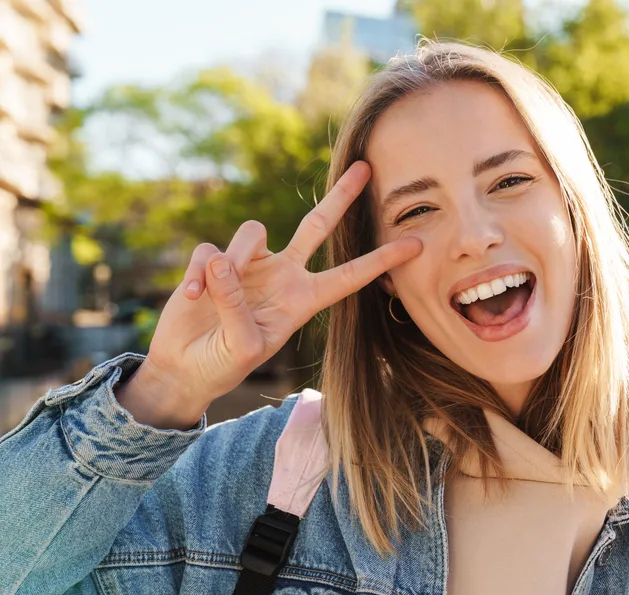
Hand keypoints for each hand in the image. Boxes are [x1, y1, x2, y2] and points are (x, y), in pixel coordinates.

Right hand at [122, 161, 421, 427]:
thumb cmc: (224, 363)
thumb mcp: (242, 345)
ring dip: (232, 261)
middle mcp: (283, 275)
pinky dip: (197, 277)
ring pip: (252, 234)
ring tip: (209, 298)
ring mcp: (249, 265)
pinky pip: (209, 254)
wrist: (186, 367)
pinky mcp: (213, 261)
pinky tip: (191, 301)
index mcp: (303, 300)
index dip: (381, 262)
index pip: (348, 276)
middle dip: (341, 197)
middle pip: (317, 225)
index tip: (416, 246)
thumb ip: (237, 306)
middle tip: (366, 167)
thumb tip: (223, 262)